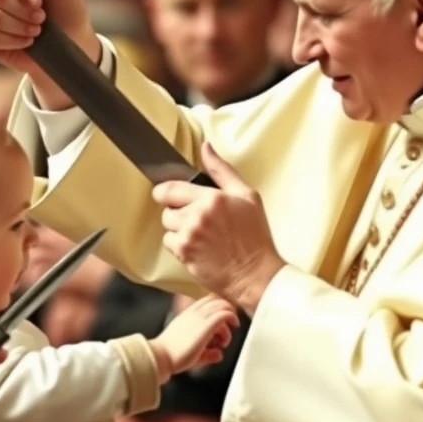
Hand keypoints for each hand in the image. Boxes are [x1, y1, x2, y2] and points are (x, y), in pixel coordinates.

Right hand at [150, 295, 238, 382]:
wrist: (161, 356)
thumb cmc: (171, 355)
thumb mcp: (191, 350)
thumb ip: (207, 352)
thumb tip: (219, 355)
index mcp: (187, 314)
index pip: (206, 300)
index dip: (218, 306)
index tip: (224, 318)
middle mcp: (194, 312)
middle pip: (216, 299)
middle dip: (227, 309)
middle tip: (231, 322)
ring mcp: (200, 317)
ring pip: (222, 305)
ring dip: (230, 316)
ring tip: (227, 335)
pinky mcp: (206, 325)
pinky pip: (224, 314)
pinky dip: (232, 319)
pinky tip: (233, 328)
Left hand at [153, 142, 285, 312]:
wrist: (256, 274)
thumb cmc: (255, 236)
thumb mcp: (247, 196)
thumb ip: (222, 170)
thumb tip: (205, 147)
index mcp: (212, 198)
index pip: (169, 188)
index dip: (167, 192)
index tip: (173, 196)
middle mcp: (197, 216)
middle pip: (166, 207)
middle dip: (178, 211)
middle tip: (198, 219)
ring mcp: (189, 236)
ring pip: (167, 226)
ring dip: (178, 229)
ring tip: (201, 235)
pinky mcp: (184, 254)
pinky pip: (170, 244)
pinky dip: (180, 246)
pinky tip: (199, 248)